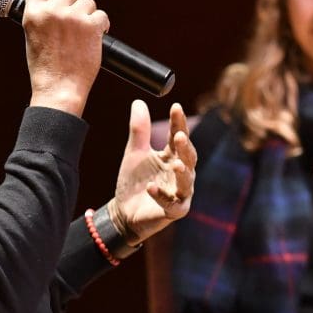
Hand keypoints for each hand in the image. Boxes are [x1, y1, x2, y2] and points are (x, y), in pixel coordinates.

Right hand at [22, 0, 108, 115]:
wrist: (59, 89)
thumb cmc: (46, 69)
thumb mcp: (32, 37)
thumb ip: (41, 17)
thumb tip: (55, 3)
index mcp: (33, 14)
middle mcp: (52, 12)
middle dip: (73, 5)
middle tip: (73, 23)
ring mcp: (73, 18)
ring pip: (87, 2)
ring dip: (88, 15)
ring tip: (83, 34)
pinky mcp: (91, 26)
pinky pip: (101, 16)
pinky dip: (101, 26)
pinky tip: (96, 37)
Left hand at [106, 101, 195, 244]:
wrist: (124, 211)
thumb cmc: (134, 181)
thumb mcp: (134, 152)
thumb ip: (139, 130)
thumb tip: (138, 101)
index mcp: (172, 156)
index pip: (178, 136)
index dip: (178, 122)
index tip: (176, 107)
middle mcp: (180, 173)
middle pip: (188, 157)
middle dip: (185, 146)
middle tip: (179, 135)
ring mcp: (180, 193)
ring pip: (186, 181)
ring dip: (182, 171)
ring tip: (175, 163)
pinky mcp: (174, 211)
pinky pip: (171, 203)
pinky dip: (161, 195)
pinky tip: (151, 187)